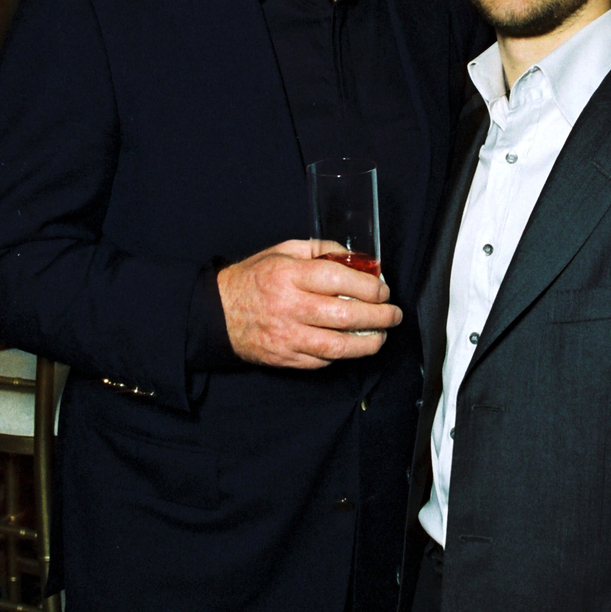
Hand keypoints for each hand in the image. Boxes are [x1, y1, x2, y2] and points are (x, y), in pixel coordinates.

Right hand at [217, 240, 400, 368]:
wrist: (217, 314)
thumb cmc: (253, 278)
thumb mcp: (282, 251)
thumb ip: (320, 250)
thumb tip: (356, 259)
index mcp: (288, 275)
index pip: (337, 279)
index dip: (367, 286)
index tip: (383, 289)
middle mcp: (288, 307)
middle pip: (344, 315)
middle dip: (379, 316)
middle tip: (393, 314)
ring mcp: (287, 336)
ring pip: (337, 346)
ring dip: (367, 343)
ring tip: (381, 336)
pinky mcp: (285, 358)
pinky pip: (322, 361)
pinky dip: (342, 354)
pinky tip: (352, 345)